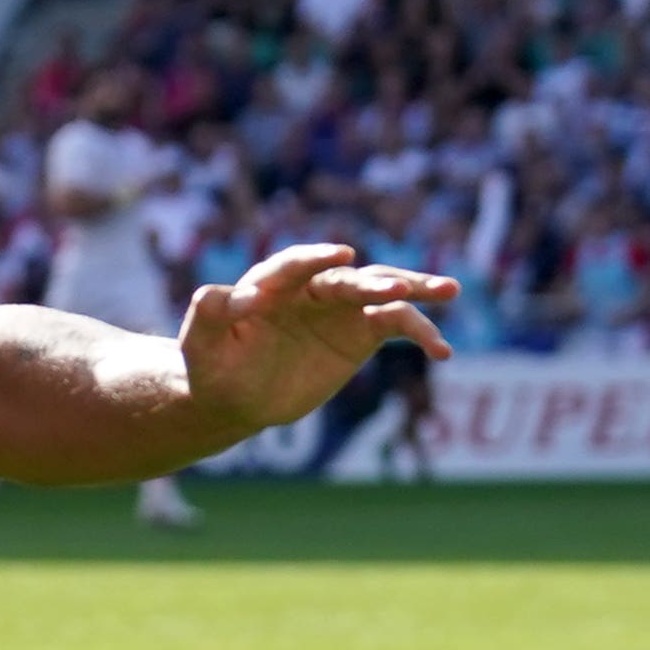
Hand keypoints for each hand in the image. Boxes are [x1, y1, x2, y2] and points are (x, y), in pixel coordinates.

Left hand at [178, 242, 457, 431]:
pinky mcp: (361, 333)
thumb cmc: (212, 363)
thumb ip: (210, 313)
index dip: (315, 259)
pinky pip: (398, 325)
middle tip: (400, 287)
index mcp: (270, 284)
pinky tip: (443, 352)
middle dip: (374, 281)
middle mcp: (311, 288)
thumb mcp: (199, 343)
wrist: (235, 394)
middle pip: (347, 277)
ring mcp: (340, 308)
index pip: (293, 265)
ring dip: (416, 289)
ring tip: (449, 290)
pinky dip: (422, 333)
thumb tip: (235, 295)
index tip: (341, 255)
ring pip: (383, 290)